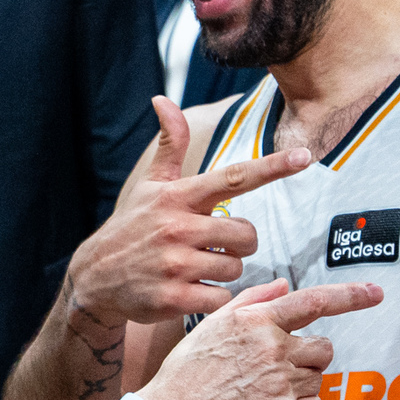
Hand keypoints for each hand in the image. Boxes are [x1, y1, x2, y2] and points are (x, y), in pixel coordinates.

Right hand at [63, 98, 311, 328]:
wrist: (94, 279)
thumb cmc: (131, 228)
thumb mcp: (149, 186)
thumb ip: (169, 146)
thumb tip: (162, 100)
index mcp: (177, 197)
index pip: (234, 178)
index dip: (272, 167)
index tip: (305, 155)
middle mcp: (177, 227)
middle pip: (246, 234)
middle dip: (240, 243)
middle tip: (217, 245)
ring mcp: (174, 264)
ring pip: (235, 268)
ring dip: (225, 271)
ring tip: (198, 268)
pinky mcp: (173, 298)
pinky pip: (220, 297)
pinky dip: (213, 298)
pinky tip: (192, 291)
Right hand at [137, 277, 379, 399]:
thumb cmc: (187, 373)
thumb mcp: (213, 325)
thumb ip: (253, 301)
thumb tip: (284, 287)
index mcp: (258, 322)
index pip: (315, 301)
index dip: (351, 296)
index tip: (374, 293)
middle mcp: (275, 349)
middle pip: (323, 347)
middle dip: (310, 355)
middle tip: (279, 367)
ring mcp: (284, 384)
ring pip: (318, 378)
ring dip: (301, 383)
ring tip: (265, 390)